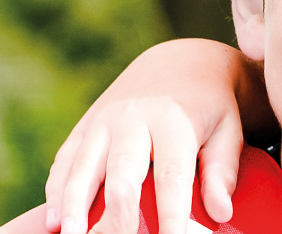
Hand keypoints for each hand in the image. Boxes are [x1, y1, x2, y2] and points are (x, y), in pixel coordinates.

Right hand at [42, 39, 268, 233]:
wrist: (179, 62)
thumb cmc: (210, 108)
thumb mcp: (228, 130)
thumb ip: (222, 170)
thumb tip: (221, 213)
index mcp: (173, 120)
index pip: (171, 175)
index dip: (171, 212)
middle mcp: (133, 118)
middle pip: (120, 171)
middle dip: (117, 212)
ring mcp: (103, 120)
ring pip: (83, 166)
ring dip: (73, 205)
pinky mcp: (85, 125)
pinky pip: (66, 160)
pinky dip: (57, 190)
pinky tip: (53, 220)